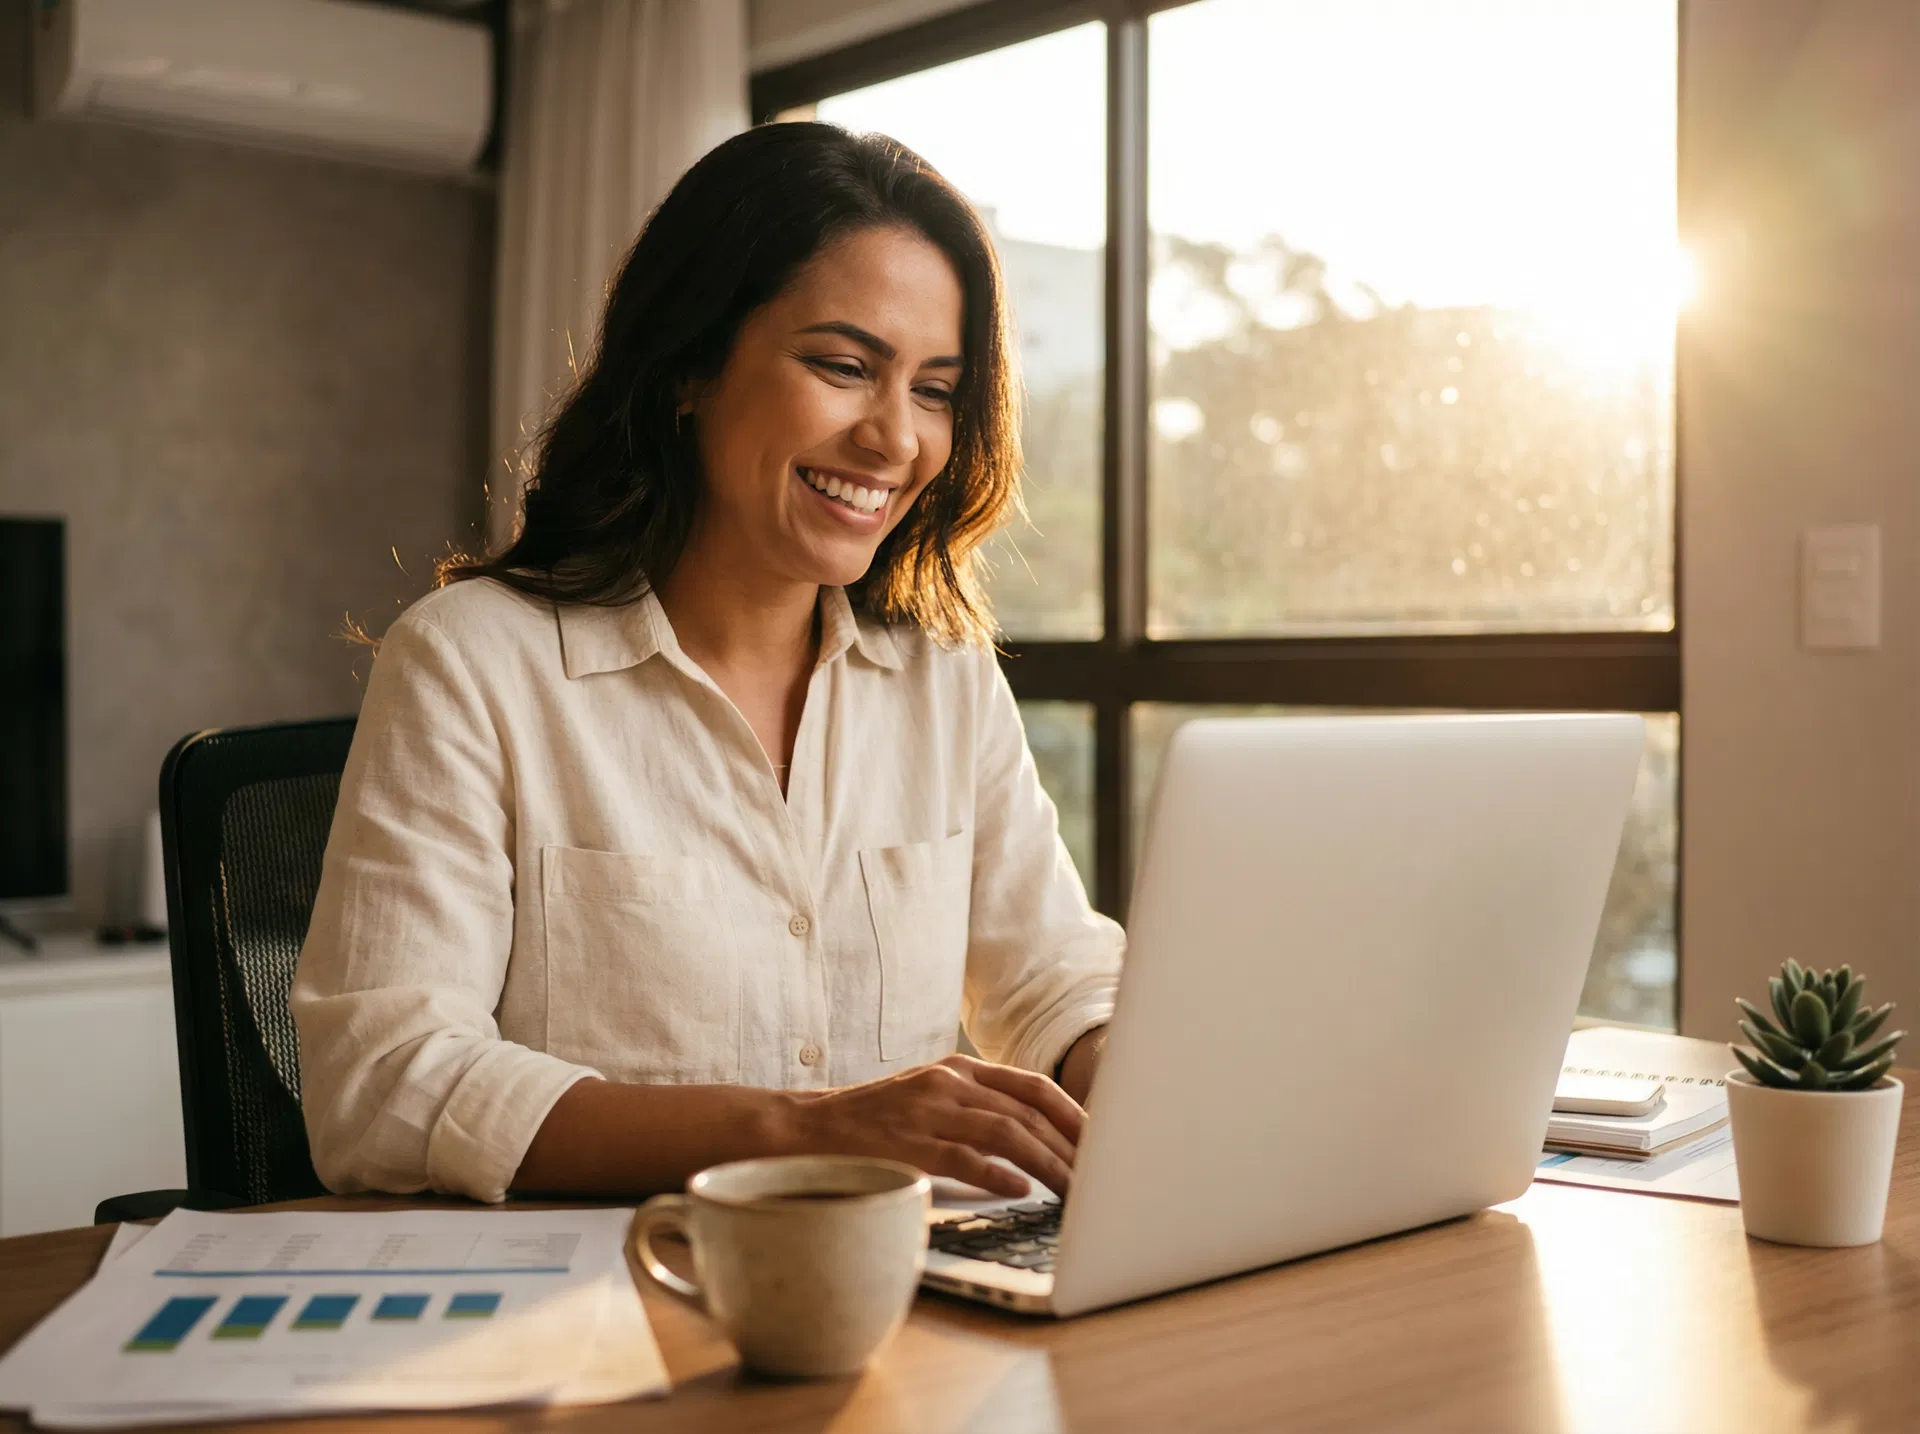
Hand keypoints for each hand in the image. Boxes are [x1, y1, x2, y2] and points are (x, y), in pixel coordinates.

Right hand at [777, 1054, 1084, 1198]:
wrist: (804, 1128)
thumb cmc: (874, 1122)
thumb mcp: (930, 1099)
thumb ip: (977, 1109)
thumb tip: (1038, 1140)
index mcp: (959, 1071)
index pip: (1033, 1087)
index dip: (1074, 1115)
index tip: (1105, 1143)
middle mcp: (948, 1084)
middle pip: (1027, 1112)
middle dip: (1071, 1146)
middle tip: (1101, 1177)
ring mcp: (926, 1112)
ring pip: (1004, 1133)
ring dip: (1047, 1164)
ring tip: (1075, 1192)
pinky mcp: (904, 1143)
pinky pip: (960, 1156)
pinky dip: (995, 1172)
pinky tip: (1022, 1189)